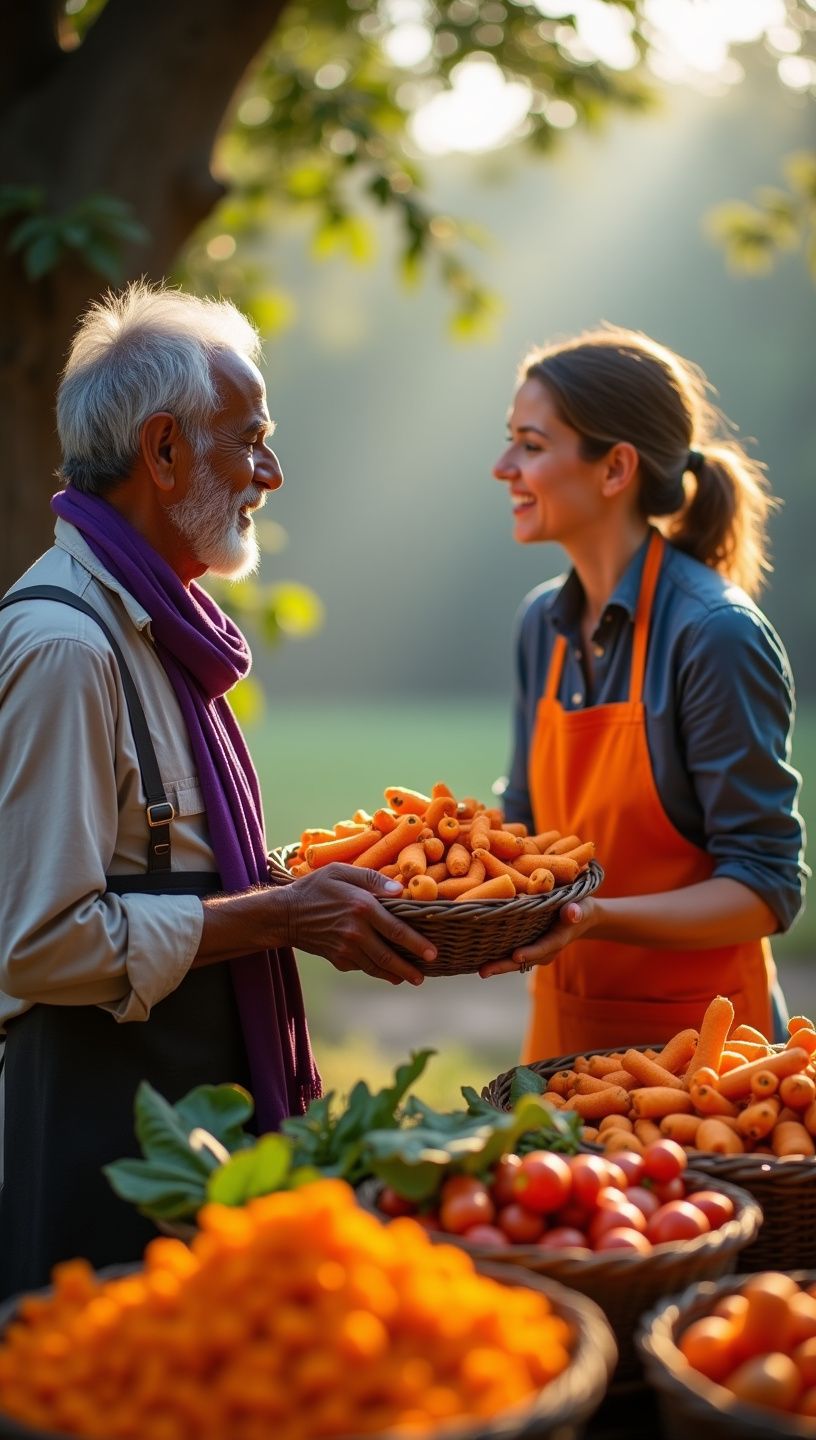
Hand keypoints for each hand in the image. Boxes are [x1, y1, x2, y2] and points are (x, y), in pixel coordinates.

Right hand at [275, 863, 433, 985]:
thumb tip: (400, 891)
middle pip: (390, 956)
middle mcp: (356, 932)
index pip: (396, 929)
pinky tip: (385, 971)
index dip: (417, 943)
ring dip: (395, 974)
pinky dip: (375, 970)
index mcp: (362, 907)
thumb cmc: (316, 887)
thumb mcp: (341, 872)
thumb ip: (372, 879)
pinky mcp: (337, 960)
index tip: (433, 953)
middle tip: (424, 976)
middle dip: (410, 969)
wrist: (284, 914)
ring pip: (377, 967)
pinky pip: (361, 967)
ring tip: (409, 978)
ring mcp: (346, 949)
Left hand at [478, 898, 596, 978]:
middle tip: (483, 971)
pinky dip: (498, 958)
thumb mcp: (581, 907)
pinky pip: (512, 957)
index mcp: (558, 939)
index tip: (516, 956)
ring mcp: (536, 952)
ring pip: (515, 962)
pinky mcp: (527, 948)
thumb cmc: (579, 908)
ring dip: (498, 966)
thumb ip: (576, 911)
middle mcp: (545, 951)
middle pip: (523, 961)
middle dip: (504, 966)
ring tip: (479, 970)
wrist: (579, 917)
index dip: (530, 952)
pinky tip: (479, 958)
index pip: (543, 947)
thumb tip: (572, 912)